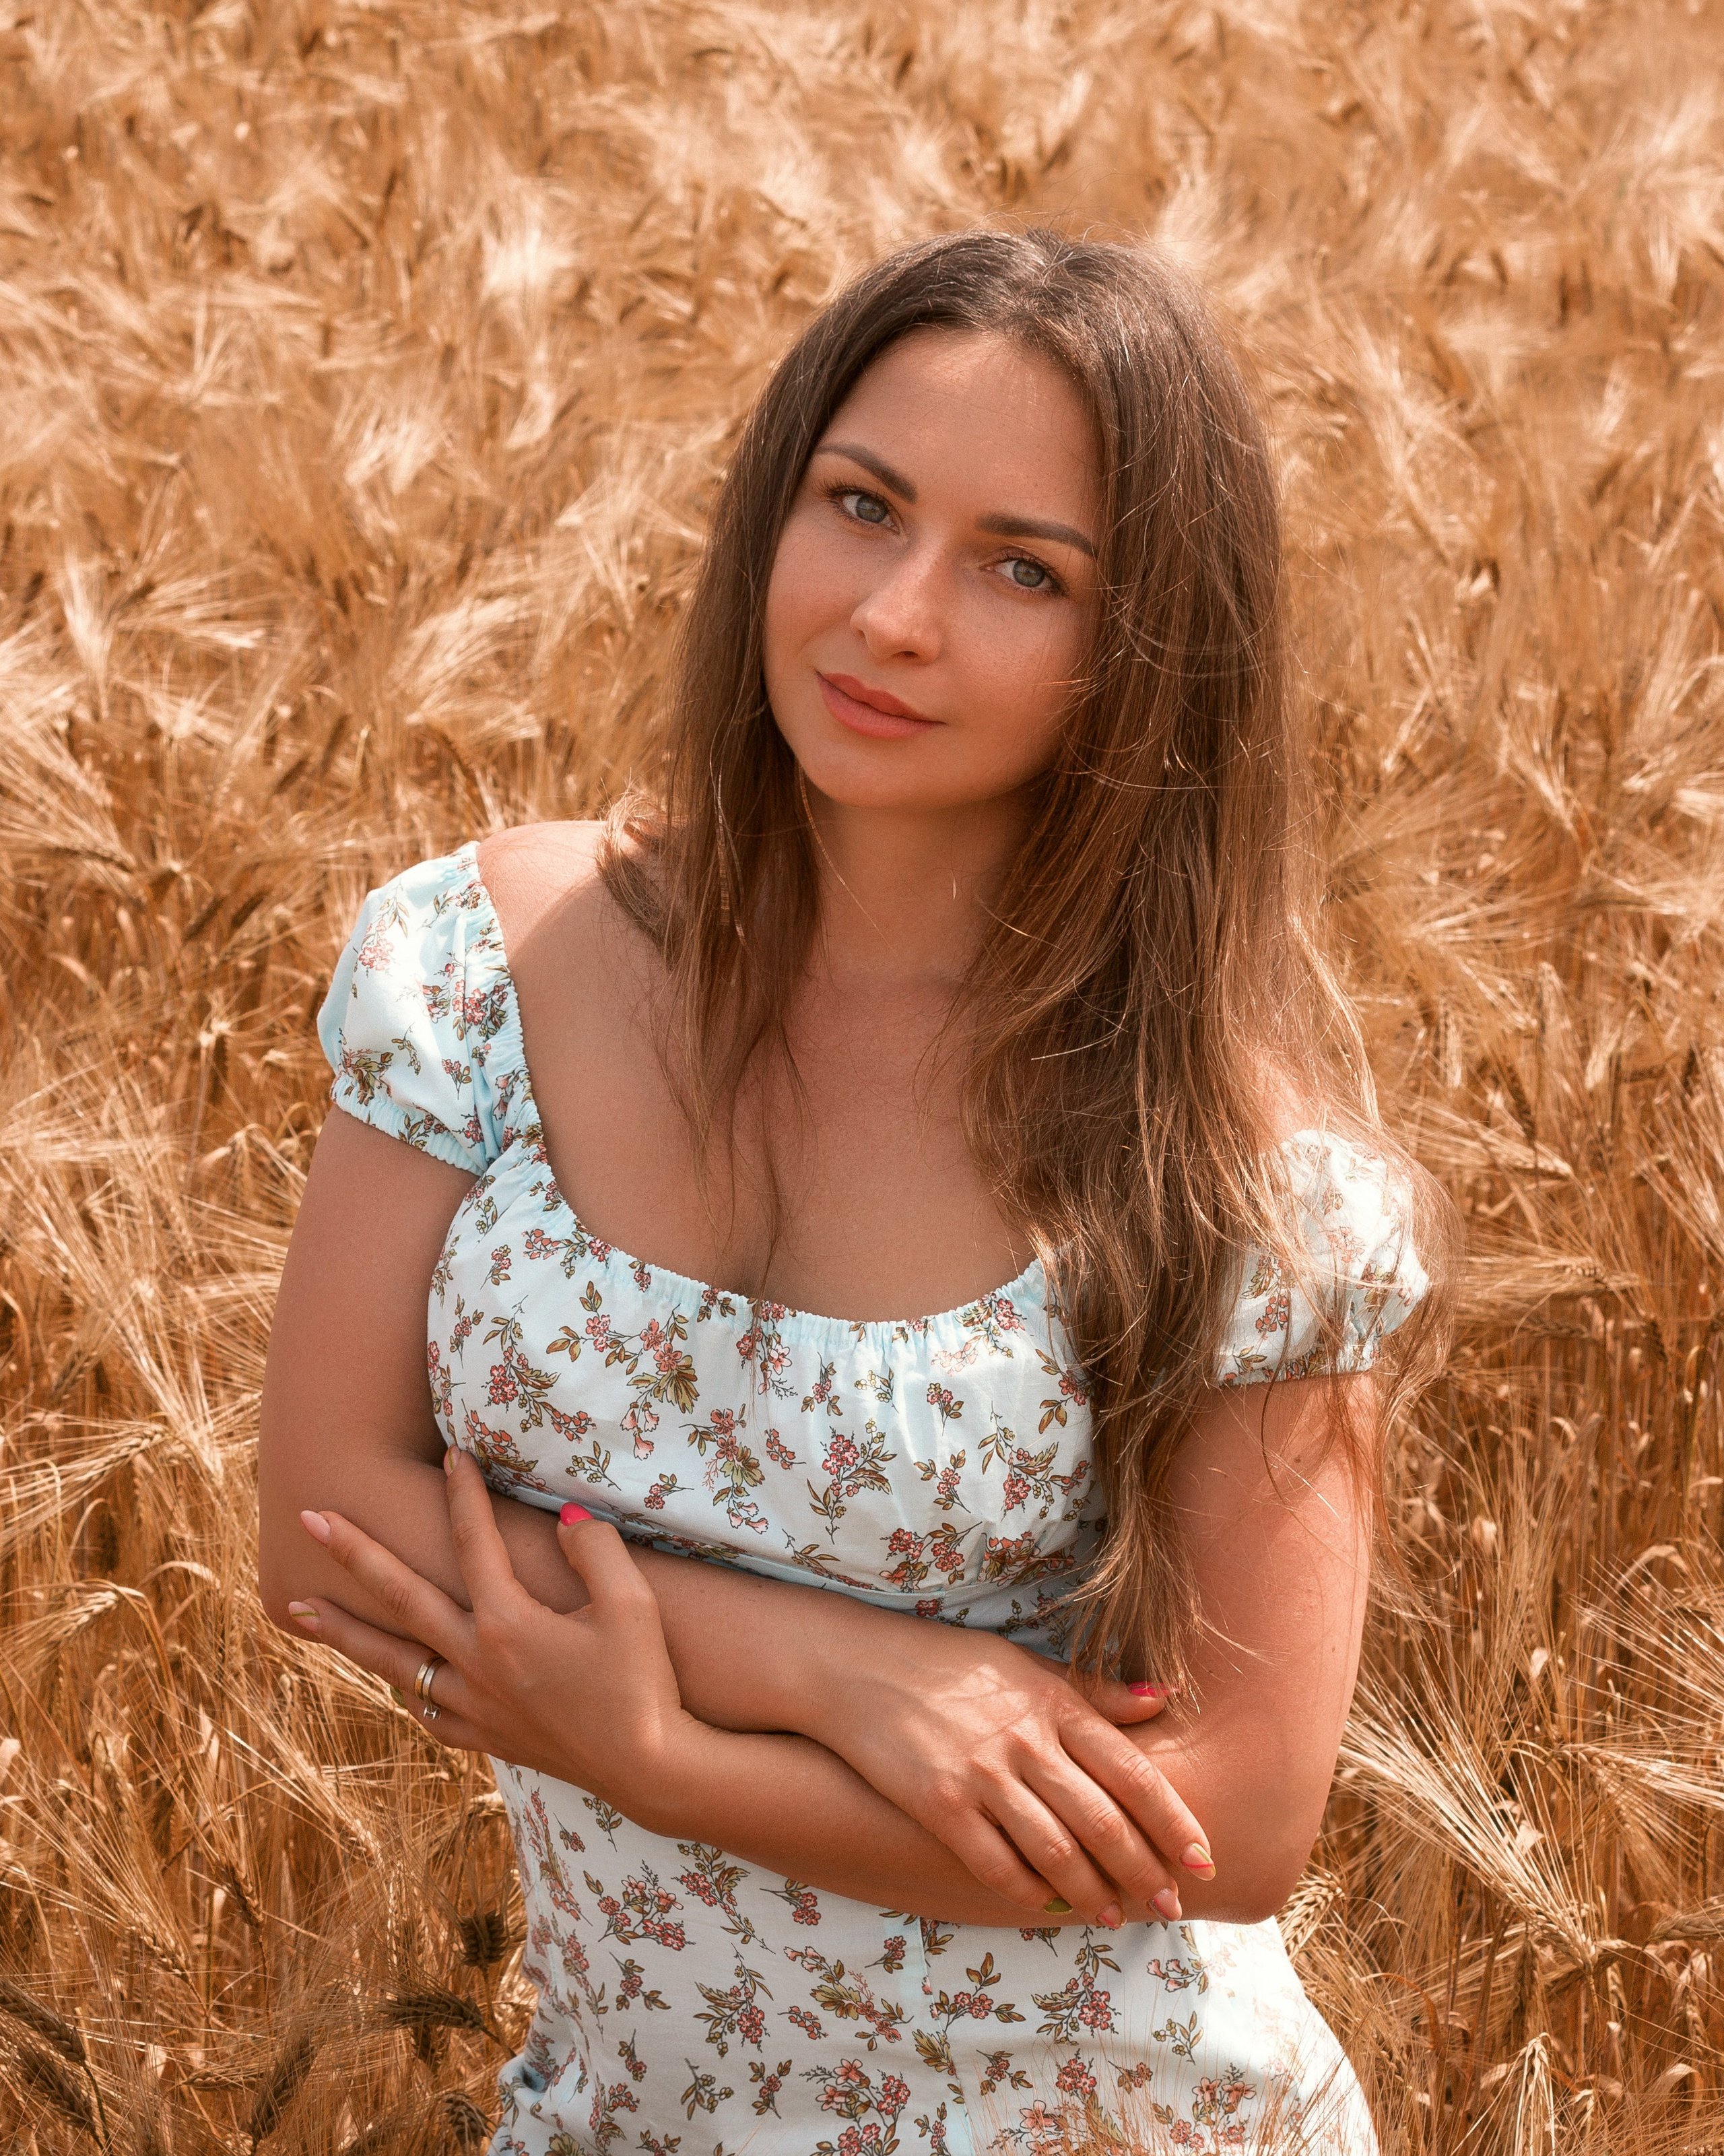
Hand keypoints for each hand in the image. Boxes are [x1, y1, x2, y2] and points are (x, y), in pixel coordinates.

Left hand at [286, 1448, 700, 1811]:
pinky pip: (427, 1710)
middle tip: (309, 1516)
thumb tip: (564, 1519)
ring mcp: (474, 1705)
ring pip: (393, 1660)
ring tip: (301, 1609)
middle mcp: (476, 1662)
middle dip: (353, 1552)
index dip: (463, 1493)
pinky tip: (394, 1681)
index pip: (473, 1541)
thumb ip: (595, 1548)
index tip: (453, 1454)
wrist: (648, 1769)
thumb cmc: (644, 1682)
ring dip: (345, 1630)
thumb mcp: (633, 1604)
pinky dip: (404, 1688)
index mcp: (508, 1624)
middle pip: (400, 1596)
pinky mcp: (486, 1737)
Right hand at [797, 1614, 1213, 1927]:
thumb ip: (1092, 1691)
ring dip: (1093, 1892)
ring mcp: (982, 1775)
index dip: (1174, 1821)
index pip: (1133, 1772)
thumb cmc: (949, 1665)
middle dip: (1146, 1870)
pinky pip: (995, 1864)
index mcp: (1054, 1705)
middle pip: (1104, 1821)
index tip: (1204, 1859)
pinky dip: (1028, 1893)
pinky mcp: (940, 1805)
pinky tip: (1047, 1908)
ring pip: (1056, 1851)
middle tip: (1172, 1904)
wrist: (858, 1666)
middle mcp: (1025, 1741)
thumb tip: (1164, 1698)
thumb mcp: (1025, 1665)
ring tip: (1116, 1916)